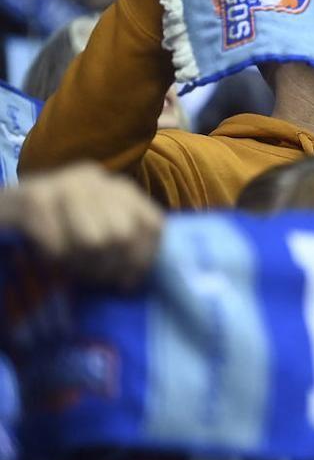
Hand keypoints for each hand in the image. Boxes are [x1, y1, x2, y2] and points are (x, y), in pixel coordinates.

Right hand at [0, 164, 162, 289]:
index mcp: (119, 187)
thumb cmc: (55, 227)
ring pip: (94, 241)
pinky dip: (55, 259)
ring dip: (80, 264)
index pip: (153, 226)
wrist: (3, 210)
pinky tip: (47, 255)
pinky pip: (59, 245)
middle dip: (108, 266)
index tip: (125, 281)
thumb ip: (124, 243)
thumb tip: (137, 276)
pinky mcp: (35, 197)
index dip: (142, 260)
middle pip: (125, 236)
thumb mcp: (96, 229)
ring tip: (68, 264)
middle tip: (91, 276)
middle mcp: (96, 178)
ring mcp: (64, 183)